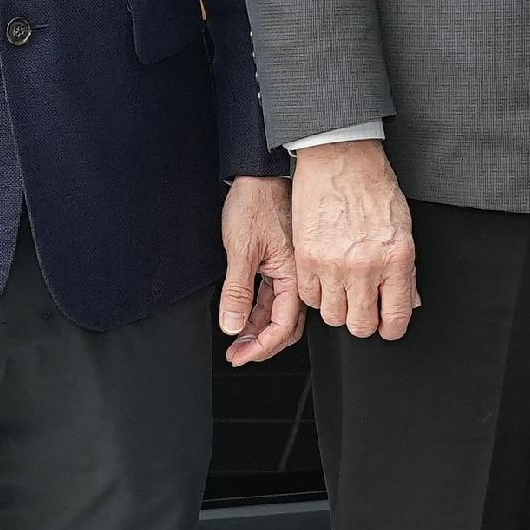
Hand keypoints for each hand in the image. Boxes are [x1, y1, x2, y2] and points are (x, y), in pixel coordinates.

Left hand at [218, 174, 304, 365]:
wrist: (256, 173)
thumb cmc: (255, 201)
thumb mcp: (241, 249)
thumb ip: (238, 291)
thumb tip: (233, 325)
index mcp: (294, 273)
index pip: (283, 325)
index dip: (262, 346)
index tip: (241, 356)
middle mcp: (295, 275)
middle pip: (284, 324)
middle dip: (261, 344)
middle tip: (238, 355)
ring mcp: (287, 269)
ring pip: (276, 312)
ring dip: (257, 330)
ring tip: (236, 342)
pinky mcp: (278, 262)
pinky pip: (271, 296)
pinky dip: (257, 312)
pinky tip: (243, 317)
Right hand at [292, 139, 419, 340]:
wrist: (341, 158)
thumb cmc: (373, 185)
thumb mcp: (403, 228)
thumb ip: (406, 270)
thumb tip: (409, 300)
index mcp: (396, 258)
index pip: (396, 317)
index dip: (392, 328)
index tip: (388, 326)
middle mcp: (365, 266)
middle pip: (361, 325)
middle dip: (365, 322)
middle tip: (364, 308)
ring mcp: (333, 264)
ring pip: (333, 316)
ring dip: (339, 309)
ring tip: (343, 292)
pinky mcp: (307, 257)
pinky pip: (310, 297)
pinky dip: (317, 294)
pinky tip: (325, 279)